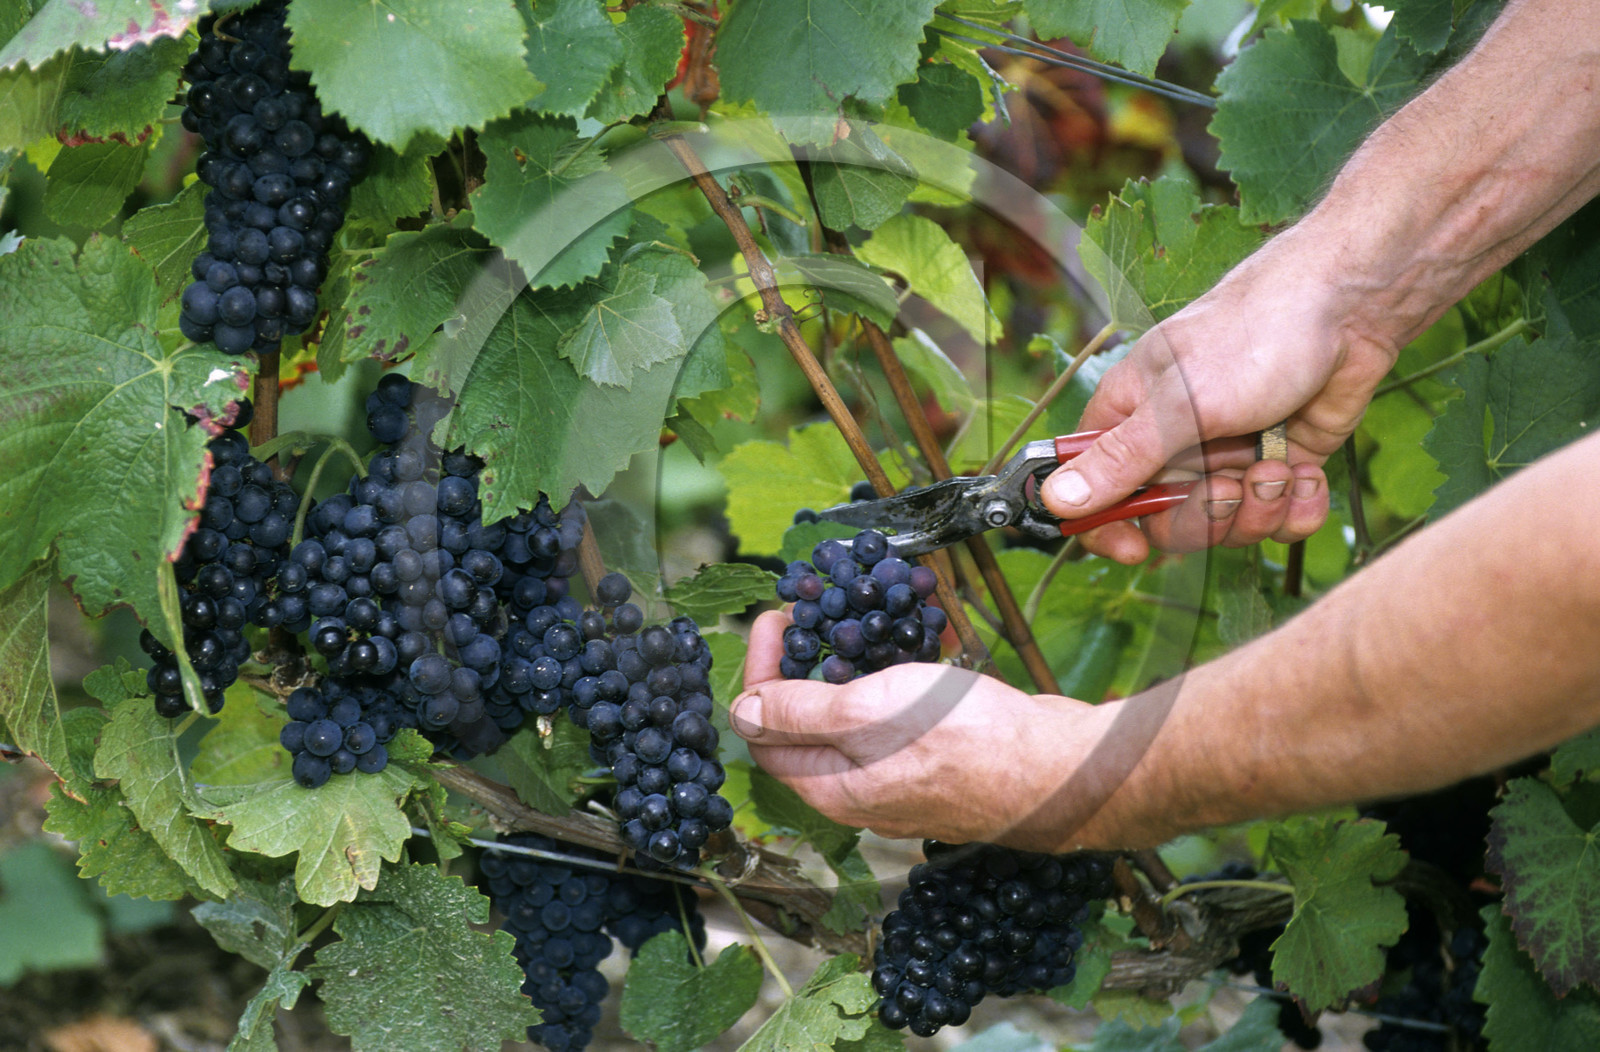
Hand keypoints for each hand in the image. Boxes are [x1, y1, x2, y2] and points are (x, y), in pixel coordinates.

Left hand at [731, 611, 1148, 850]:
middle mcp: (860, 788)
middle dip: (803, 659)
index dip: (760, 670)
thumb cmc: (966, 743)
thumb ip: (800, 714)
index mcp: (831, 787)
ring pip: (858, 712)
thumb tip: (740, 711)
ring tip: (861, 614)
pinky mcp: (941, 754)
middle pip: (807, 722)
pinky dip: (900, 671)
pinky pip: (904, 710)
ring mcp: (903, 773)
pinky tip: (916, 635)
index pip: (763, 729)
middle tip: (814, 611)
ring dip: (853, 660)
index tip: (777, 618)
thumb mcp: (868, 716)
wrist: (1061, 767)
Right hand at [1044, 228, 1398, 562]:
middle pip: (1166, 524)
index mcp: (1130, 420)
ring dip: (1260, 510)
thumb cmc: (1251, 336)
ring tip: (1280, 469)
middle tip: (1231, 485)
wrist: (1347, 310)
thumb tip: (1056, 501)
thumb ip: (1120, 460)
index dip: (1108, 528)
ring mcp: (1227, 458)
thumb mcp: (1179, 404)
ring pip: (1227, 528)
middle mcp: (1174, 445)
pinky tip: (1308, 475)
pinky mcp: (1278, 467)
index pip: (1094, 492)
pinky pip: (1278, 519)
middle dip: (1207, 517)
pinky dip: (1298, 508)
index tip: (1136, 549)